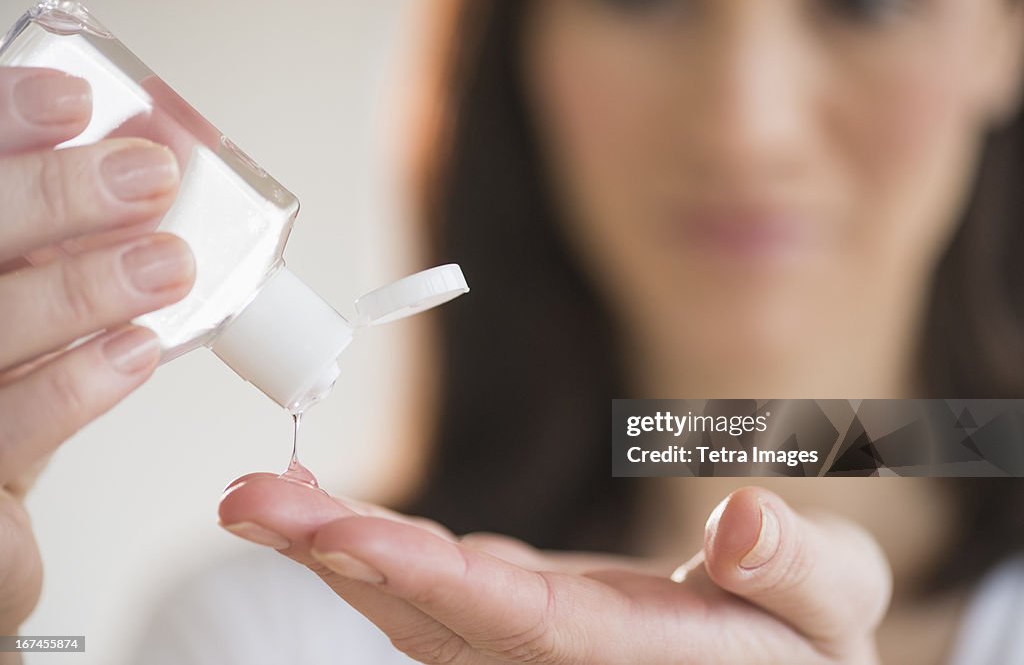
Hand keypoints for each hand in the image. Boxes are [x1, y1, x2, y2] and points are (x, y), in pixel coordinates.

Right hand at [0, 67, 193, 637]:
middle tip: (145, 177)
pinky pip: (10, 431)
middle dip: (49, 199)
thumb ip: (53, 241)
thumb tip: (142, 167)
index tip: (73, 98)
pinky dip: (73, 387)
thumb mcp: (24, 294)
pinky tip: (135, 352)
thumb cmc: (5, 384)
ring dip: (81, 290)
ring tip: (167, 263)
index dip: (0, 123)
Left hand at [220, 477, 891, 663]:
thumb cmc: (806, 640)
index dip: (427, 579)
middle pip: (431, 616)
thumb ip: (795, 566)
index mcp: (628, 655)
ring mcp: (523, 639)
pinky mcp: (513, 616)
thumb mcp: (832, 601)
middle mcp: (553, 657)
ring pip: (413, 604)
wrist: (772, 663)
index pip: (516, 621)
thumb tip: (738, 518)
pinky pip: (429, 587)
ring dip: (331, 548)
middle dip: (338, 557)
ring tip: (259, 497)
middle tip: (250, 499)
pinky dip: (371, 547)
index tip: (343, 534)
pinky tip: (322, 512)